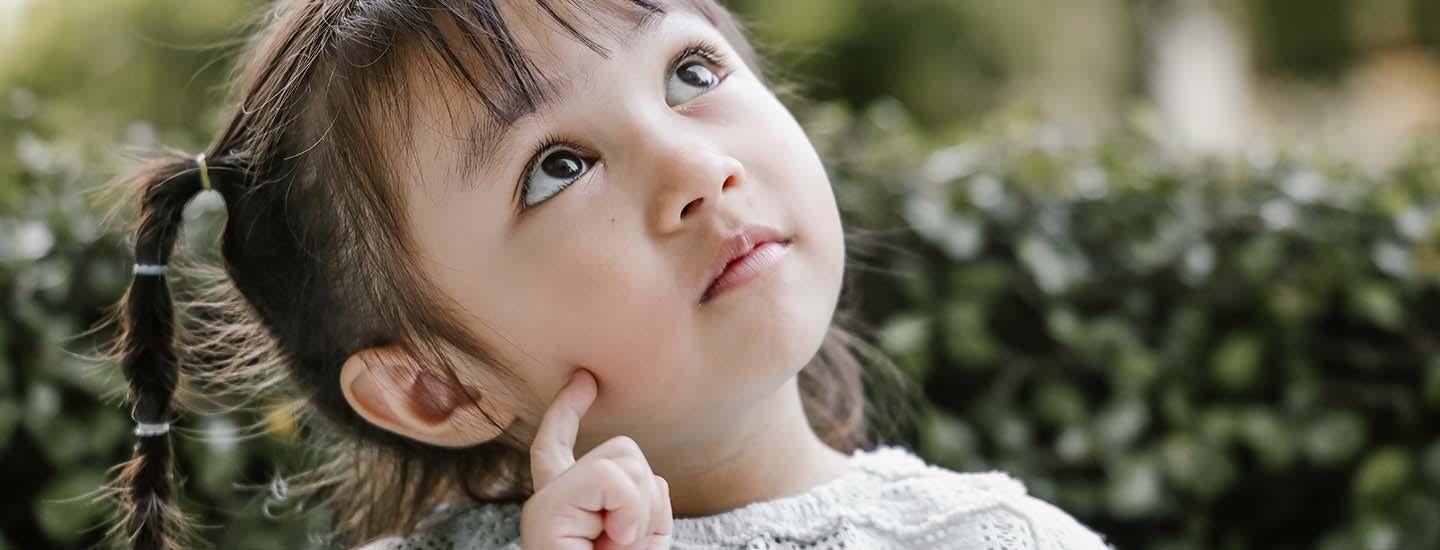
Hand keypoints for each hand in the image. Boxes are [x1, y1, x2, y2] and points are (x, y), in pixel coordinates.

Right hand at [521, 369, 672, 549]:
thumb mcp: (645, 538)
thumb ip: (645, 502)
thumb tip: (652, 477)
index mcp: (568, 505)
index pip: (557, 446)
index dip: (566, 409)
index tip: (583, 378)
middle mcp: (548, 499)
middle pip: (622, 449)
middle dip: (646, 494)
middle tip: (627, 541)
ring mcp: (544, 504)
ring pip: (624, 461)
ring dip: (640, 510)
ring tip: (619, 547)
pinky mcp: (546, 511)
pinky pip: (608, 477)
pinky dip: (629, 511)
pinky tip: (615, 541)